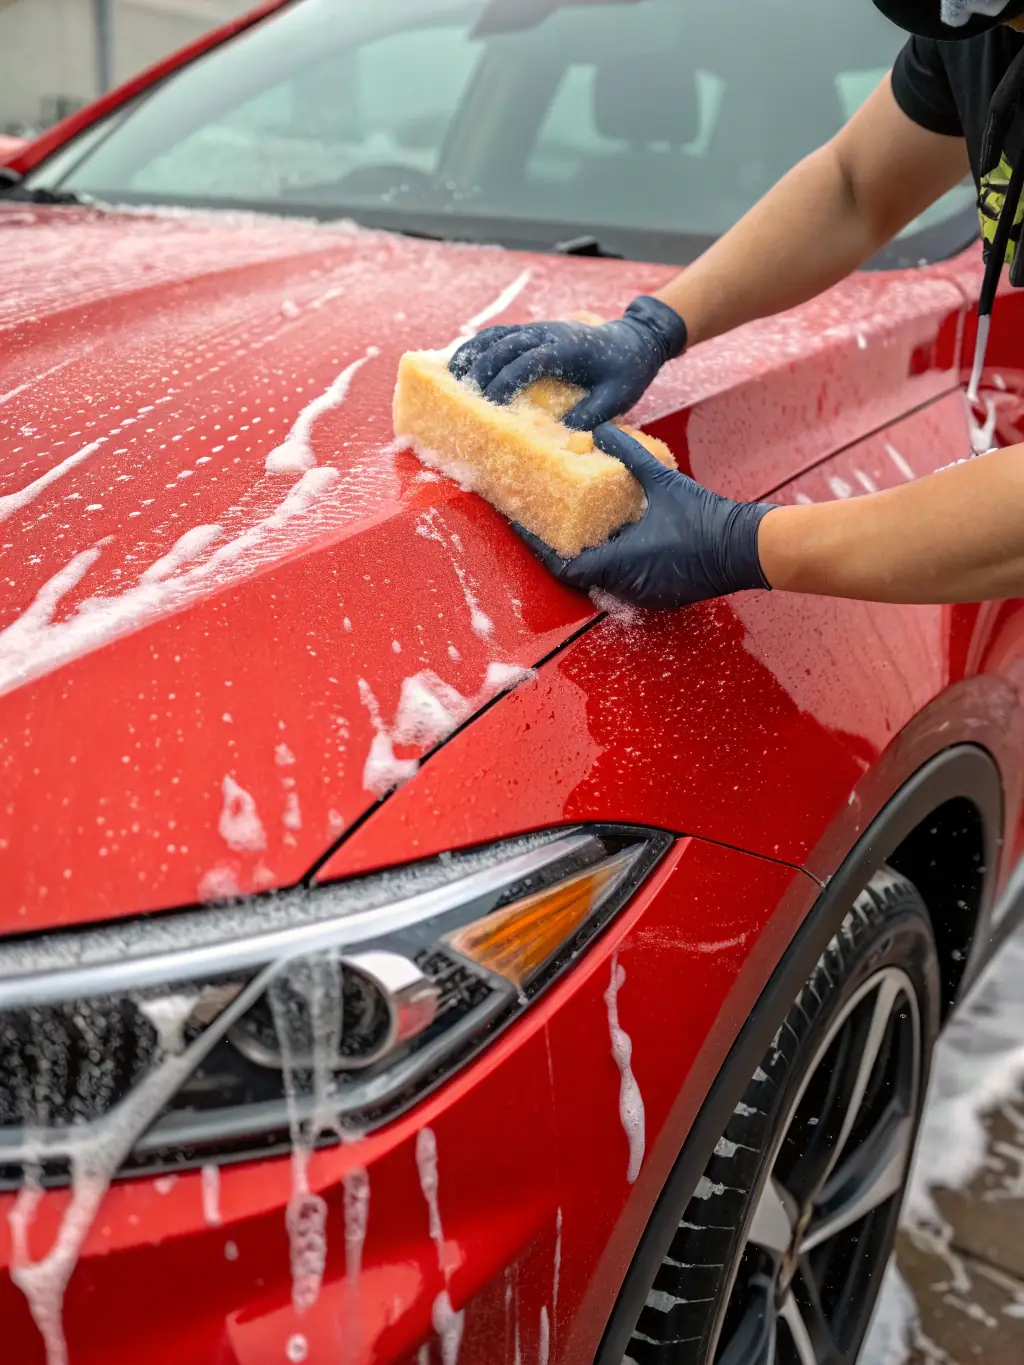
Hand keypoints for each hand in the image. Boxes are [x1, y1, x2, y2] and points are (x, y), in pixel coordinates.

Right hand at [448, 295, 686, 429]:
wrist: (633, 341)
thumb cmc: (625, 372)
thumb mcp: (617, 398)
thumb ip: (592, 415)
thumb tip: (564, 435)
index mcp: (568, 348)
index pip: (529, 360)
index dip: (507, 380)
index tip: (493, 404)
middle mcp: (547, 333)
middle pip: (504, 345)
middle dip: (481, 370)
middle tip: (464, 397)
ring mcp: (537, 330)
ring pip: (495, 336)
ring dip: (471, 355)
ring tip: (451, 378)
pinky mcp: (531, 333)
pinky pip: (497, 335)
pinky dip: (476, 348)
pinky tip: (460, 365)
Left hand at [514, 425, 776, 608]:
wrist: (746, 548)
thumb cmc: (705, 519)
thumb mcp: (663, 482)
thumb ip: (630, 455)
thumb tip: (600, 429)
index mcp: (621, 563)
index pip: (563, 565)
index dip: (540, 547)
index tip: (524, 525)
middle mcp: (626, 585)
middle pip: (576, 575)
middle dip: (558, 552)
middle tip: (540, 524)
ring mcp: (643, 594)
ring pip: (599, 580)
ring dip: (584, 559)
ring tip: (567, 531)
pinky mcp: (658, 595)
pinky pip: (622, 582)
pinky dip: (608, 564)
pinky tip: (606, 543)